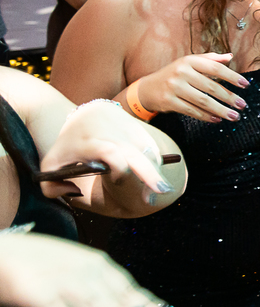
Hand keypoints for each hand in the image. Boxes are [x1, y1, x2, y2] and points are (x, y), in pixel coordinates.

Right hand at [0, 231, 174, 306]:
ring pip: (89, 299)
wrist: (2, 252)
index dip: (145, 303)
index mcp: (96, 264)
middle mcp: (81, 271)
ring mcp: (59, 280)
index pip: (126, 286)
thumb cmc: (42, 264)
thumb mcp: (79, 270)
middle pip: (112, 297)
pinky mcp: (33, 292)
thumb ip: (107, 290)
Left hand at [40, 100, 174, 205]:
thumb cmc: (68, 144)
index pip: (110, 151)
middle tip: (161, 193)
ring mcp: (130, 132)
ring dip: (157, 172)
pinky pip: (152, 149)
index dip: (118, 166)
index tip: (118, 181)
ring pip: (148, 152)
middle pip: (136, 153)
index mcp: (91, 142)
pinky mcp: (140, 131)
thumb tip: (73, 192)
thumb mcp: (50, 163)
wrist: (88, 114)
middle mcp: (114, 135)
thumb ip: (51, 186)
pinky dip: (156, 165)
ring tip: (162, 191)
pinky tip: (157, 181)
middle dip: (150, 173)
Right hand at [132, 53, 247, 122]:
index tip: (246, 85)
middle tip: (242, 105)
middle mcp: (181, 72)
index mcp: (189, 60)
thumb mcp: (189, 62)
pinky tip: (217, 119)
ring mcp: (174, 87)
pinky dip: (206, 116)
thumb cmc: (174, 74)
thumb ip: (210, 59)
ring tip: (234, 116)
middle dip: (229, 97)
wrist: (147, 89)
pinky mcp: (169, 102)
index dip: (232, 77)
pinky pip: (191, 111)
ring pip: (203, 101)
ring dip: (221, 110)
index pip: (215, 68)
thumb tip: (230, 57)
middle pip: (211, 87)